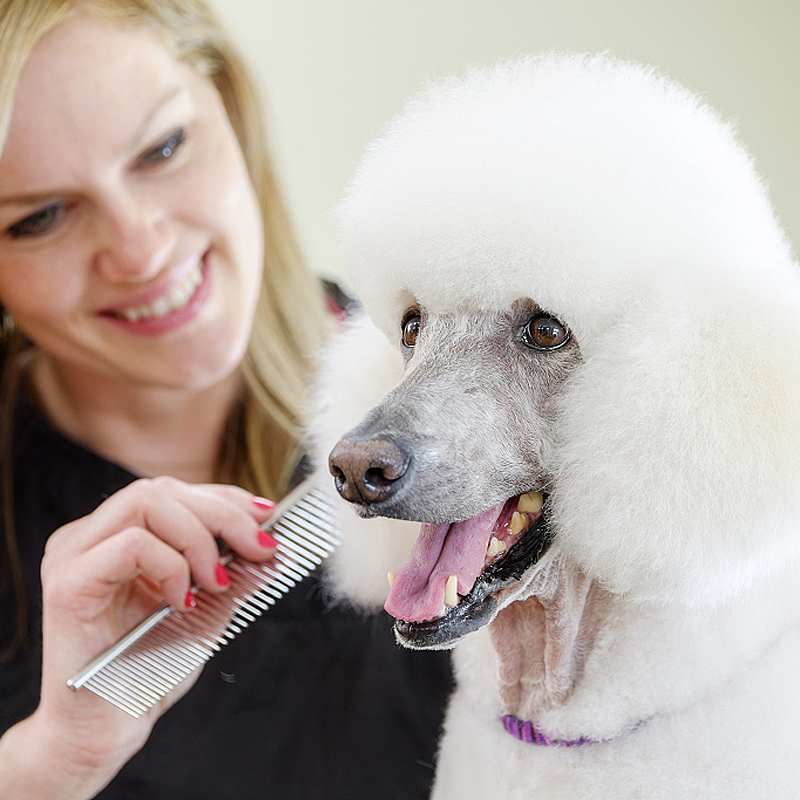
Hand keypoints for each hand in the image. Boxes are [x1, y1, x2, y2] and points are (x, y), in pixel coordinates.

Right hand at [0, 476, 275, 799]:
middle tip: (259, 550)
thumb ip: (231, 571)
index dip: (225, 497)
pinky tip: (184, 601)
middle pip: (162, 490)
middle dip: (223, 514)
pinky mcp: (68, 584)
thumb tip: (271, 541)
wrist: (107, 731)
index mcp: (115, 536)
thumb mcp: (206, 609)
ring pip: (146, 502)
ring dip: (199, 538)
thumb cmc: (149, 670)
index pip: (174, 492)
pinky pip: (131, 545)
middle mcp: (89, 537)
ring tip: (218, 582)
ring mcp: (73, 555)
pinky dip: (173, 566)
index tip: (267, 518)